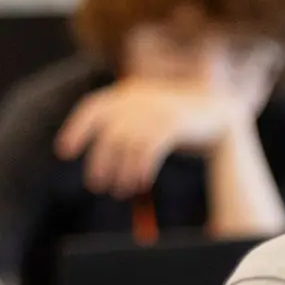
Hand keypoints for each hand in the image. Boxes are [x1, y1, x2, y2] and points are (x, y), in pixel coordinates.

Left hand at [56, 81, 249, 197]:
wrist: (219, 113)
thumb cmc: (179, 121)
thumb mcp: (148, 115)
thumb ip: (125, 123)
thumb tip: (100, 153)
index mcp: (128, 93)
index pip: (93, 108)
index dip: (76, 129)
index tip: (64, 153)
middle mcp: (139, 98)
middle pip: (108, 132)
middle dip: (99, 162)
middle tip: (96, 185)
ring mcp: (156, 109)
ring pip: (128, 144)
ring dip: (121, 172)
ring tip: (119, 191)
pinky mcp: (173, 123)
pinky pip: (149, 149)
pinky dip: (141, 169)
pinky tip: (140, 183)